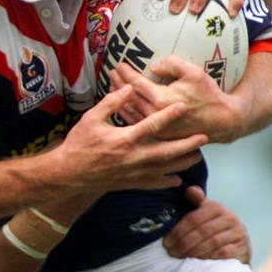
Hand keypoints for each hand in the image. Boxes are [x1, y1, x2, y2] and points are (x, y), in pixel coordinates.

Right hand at [53, 86, 207, 192]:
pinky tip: (178, 180)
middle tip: (203, 137)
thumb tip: (130, 88)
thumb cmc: (79, 143)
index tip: (183, 106)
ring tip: (197, 156)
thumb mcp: (91, 118)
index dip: (169, 115)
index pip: (151, 125)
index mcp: (124, 139)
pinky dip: (166, 182)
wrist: (68, 173)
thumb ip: (112, 102)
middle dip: (186, 144)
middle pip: (166, 151)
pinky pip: (152, 183)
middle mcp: (133, 157)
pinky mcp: (129, 183)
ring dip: (182, 162)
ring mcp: (132, 173)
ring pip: (163, 168)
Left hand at [108, 57, 244, 142]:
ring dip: (119, 98)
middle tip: (111, 72)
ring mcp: (155, 127)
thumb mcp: (194, 73)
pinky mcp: (158, 135)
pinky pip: (136, 122)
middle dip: (118, 83)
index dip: (125, 73)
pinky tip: (122, 105)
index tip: (119, 64)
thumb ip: (172, 64)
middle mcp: (154, 115)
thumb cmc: (208, 95)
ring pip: (129, 111)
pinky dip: (126, 112)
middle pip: (128, 97)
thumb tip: (154, 66)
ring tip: (112, 86)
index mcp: (161, 99)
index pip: (135, 83)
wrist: (221, 121)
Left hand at [163, 186, 251, 263]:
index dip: (178, 231)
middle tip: (172, 252)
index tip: (166, 242)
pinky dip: (208, 257)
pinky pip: (223, 253)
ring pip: (212, 243)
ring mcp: (237, 233)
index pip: (193, 219)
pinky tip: (197, 261)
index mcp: (216, 207)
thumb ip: (196, 201)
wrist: (239, 240)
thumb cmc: (215, 224)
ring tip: (181, 257)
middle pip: (202, 231)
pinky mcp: (242, 247)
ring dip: (194, 252)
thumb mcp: (205, 211)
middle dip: (184, 243)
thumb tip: (189, 190)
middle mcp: (229, 218)